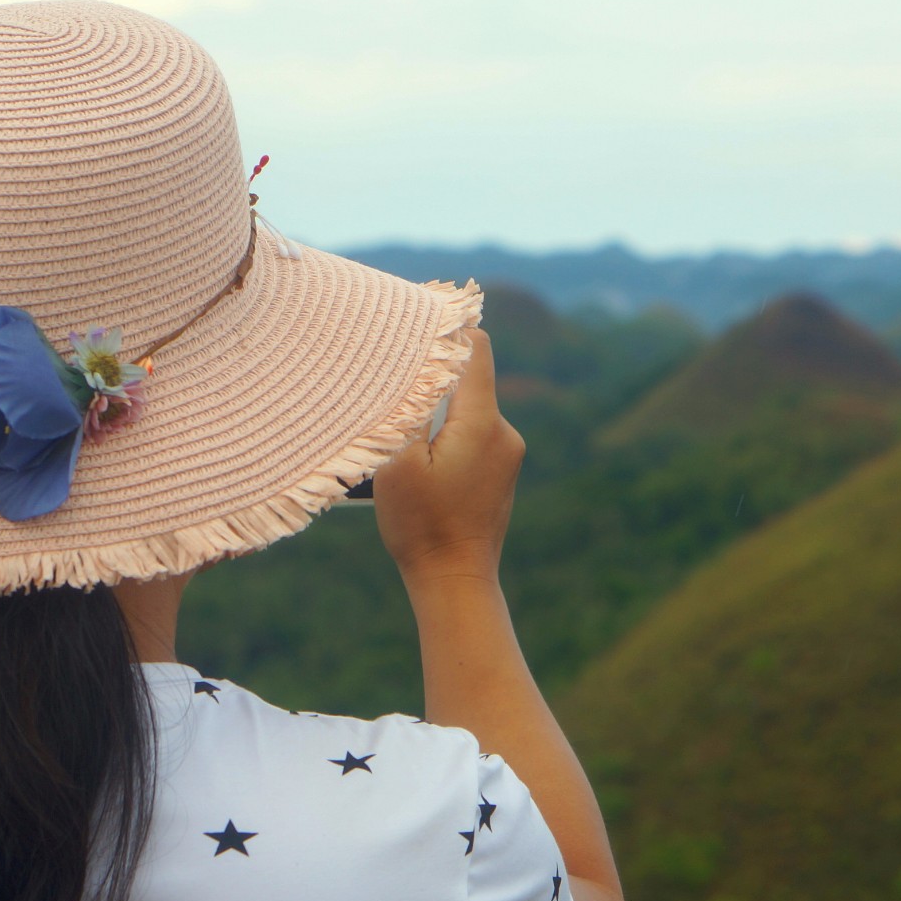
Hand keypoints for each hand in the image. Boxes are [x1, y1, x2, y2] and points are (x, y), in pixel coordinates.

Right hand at [374, 326, 524, 582]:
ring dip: (436, 412)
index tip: (416, 320)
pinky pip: (473, 436)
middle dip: (432, 377)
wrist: (455, 580)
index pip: (475, 349)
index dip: (447, 329)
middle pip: (468, 379)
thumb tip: (412, 369)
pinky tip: (420, 459)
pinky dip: (447, 436)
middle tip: (392, 380)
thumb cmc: (422, 525)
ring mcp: (508, 455)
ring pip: (468, 410)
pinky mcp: (501, 474)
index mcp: (482, 422)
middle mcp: (505, 432)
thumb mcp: (397, 463)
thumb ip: (408, 409)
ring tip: (402, 432)